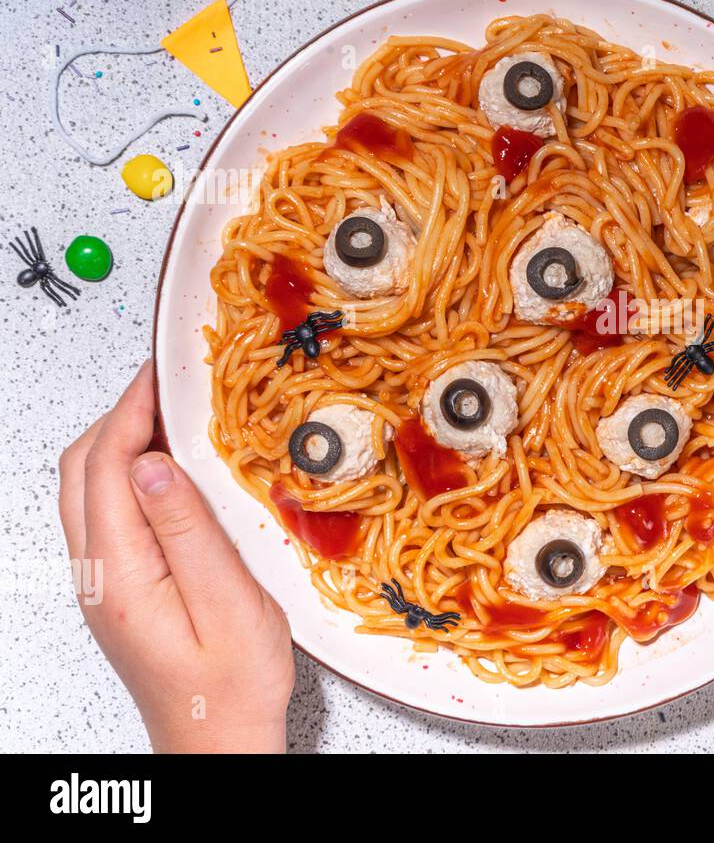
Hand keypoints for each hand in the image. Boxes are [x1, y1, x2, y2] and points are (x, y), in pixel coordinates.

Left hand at [58, 362, 293, 752]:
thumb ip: (187, 530)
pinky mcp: (121, 589)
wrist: (218, 742)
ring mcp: (104, 583)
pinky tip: (169, 468)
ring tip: (171, 415)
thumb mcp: (228, 604)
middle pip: (81, 472)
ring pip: (89, 490)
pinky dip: (129, 473)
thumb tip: (151, 464)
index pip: (106, 467)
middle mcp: (99, 576)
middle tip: (166, 385)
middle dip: (118, 416)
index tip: (161, 372)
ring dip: (120, 443)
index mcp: (121, 574)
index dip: (130, 410)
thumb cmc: (232, 686)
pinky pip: (108, 513)